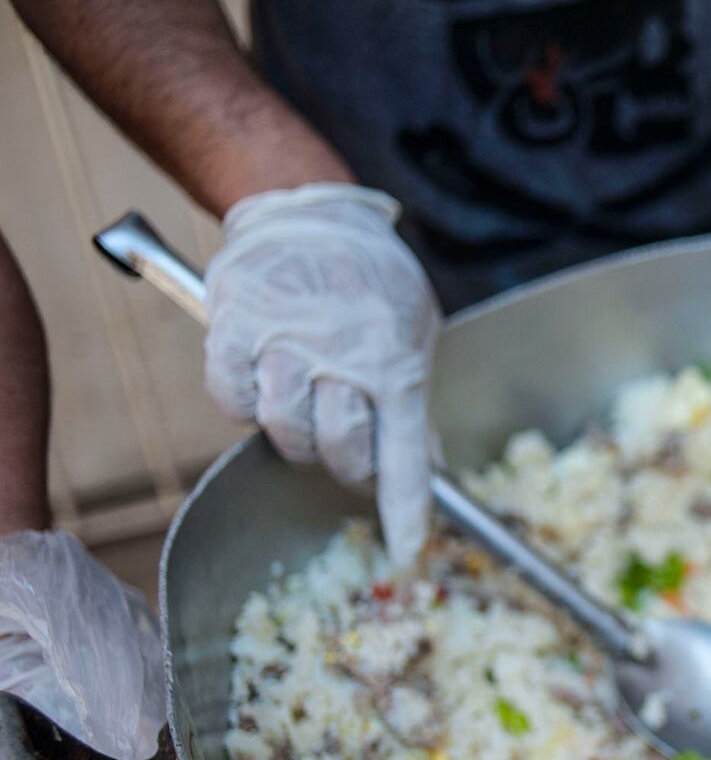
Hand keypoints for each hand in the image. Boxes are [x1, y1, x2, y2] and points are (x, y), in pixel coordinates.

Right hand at [204, 184, 439, 566]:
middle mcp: (344, 353)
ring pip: (285, 431)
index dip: (405, 508)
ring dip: (297, 438)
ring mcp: (286, 339)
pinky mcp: (235, 325)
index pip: (405, 452)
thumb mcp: (416, 330)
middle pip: (341, 450)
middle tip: (348, 448)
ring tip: (308, 408)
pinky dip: (245, 407)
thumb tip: (429, 468)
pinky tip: (264, 385)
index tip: (407, 550)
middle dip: (347, 465)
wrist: (311, 209)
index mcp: (398, 359)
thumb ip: (416, 398)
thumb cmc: (372, 277)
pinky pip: (233, 400)